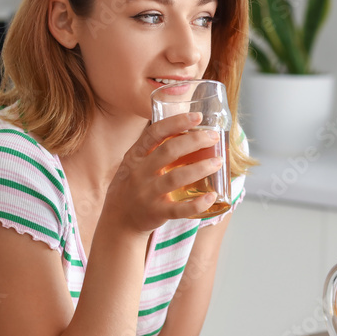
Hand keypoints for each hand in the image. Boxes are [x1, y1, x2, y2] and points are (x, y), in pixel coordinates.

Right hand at [105, 111, 222, 233]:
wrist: (118, 219)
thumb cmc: (132, 186)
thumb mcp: (134, 164)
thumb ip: (153, 150)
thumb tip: (187, 132)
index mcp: (135, 156)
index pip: (154, 133)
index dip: (176, 122)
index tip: (197, 116)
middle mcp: (139, 173)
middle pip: (168, 151)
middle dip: (194, 141)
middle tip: (213, 137)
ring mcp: (147, 194)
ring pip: (176, 178)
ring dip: (200, 168)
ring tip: (218, 161)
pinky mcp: (156, 213)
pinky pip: (179, 209)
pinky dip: (197, 203)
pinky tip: (211, 196)